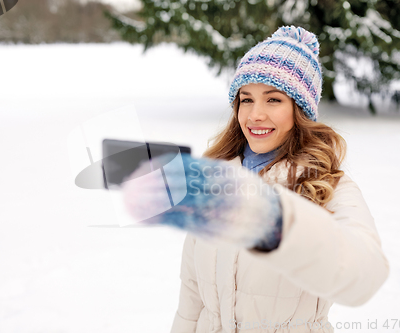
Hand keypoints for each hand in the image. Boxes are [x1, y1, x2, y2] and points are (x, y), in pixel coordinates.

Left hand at [120, 153, 282, 249]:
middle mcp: (220, 191)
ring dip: (151, 203)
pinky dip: (160, 219)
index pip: (186, 167)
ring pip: (178, 205)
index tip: (141, 168)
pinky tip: (143, 217)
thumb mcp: (227, 173)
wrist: (271, 218)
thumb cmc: (242, 192)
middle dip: (151, 185)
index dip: (161, 168)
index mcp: (223, 173)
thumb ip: (202, 171)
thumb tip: (169, 165)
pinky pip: (182, 224)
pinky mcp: (213, 231)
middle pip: (179, 185)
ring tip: (129, 201)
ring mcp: (218, 212)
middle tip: (128, 185)